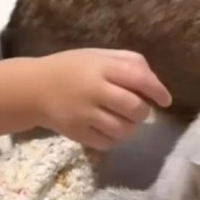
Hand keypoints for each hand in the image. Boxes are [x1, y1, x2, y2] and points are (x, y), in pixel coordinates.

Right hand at [33, 48, 171, 150]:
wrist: (34, 89)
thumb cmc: (72, 68)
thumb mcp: (98, 55)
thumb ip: (128, 62)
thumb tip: (155, 83)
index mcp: (101, 67)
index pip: (138, 78)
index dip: (157, 90)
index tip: (165, 100)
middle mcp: (94, 91)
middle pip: (135, 108)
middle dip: (143, 111)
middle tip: (138, 109)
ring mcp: (85, 115)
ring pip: (124, 130)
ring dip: (130, 126)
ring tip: (122, 118)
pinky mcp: (77, 134)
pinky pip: (108, 143)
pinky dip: (113, 138)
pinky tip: (107, 128)